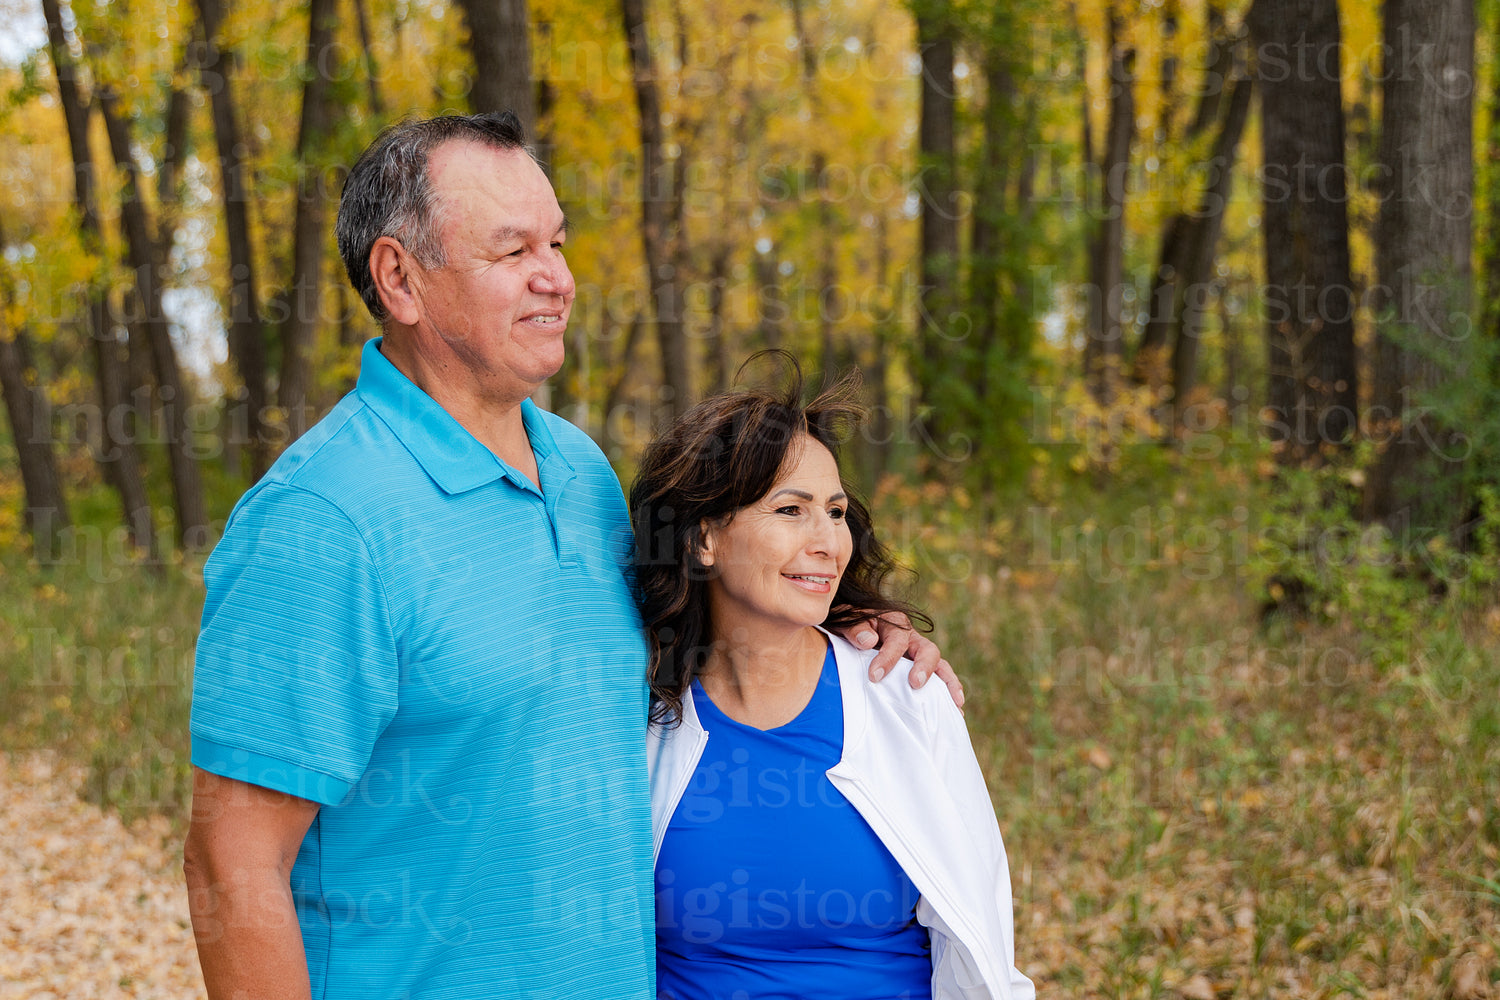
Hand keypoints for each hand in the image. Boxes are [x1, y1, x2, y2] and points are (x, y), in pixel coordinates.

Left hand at [843, 613, 964, 709]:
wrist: (851, 627)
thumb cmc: (850, 624)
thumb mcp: (848, 621)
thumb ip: (856, 629)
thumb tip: (868, 641)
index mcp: (895, 623)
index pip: (897, 640)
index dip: (887, 658)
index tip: (874, 676)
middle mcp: (911, 638)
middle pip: (927, 650)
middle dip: (924, 668)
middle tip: (915, 684)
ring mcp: (917, 655)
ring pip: (939, 666)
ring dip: (948, 683)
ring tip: (956, 703)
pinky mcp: (918, 669)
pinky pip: (937, 679)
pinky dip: (947, 693)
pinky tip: (954, 711)